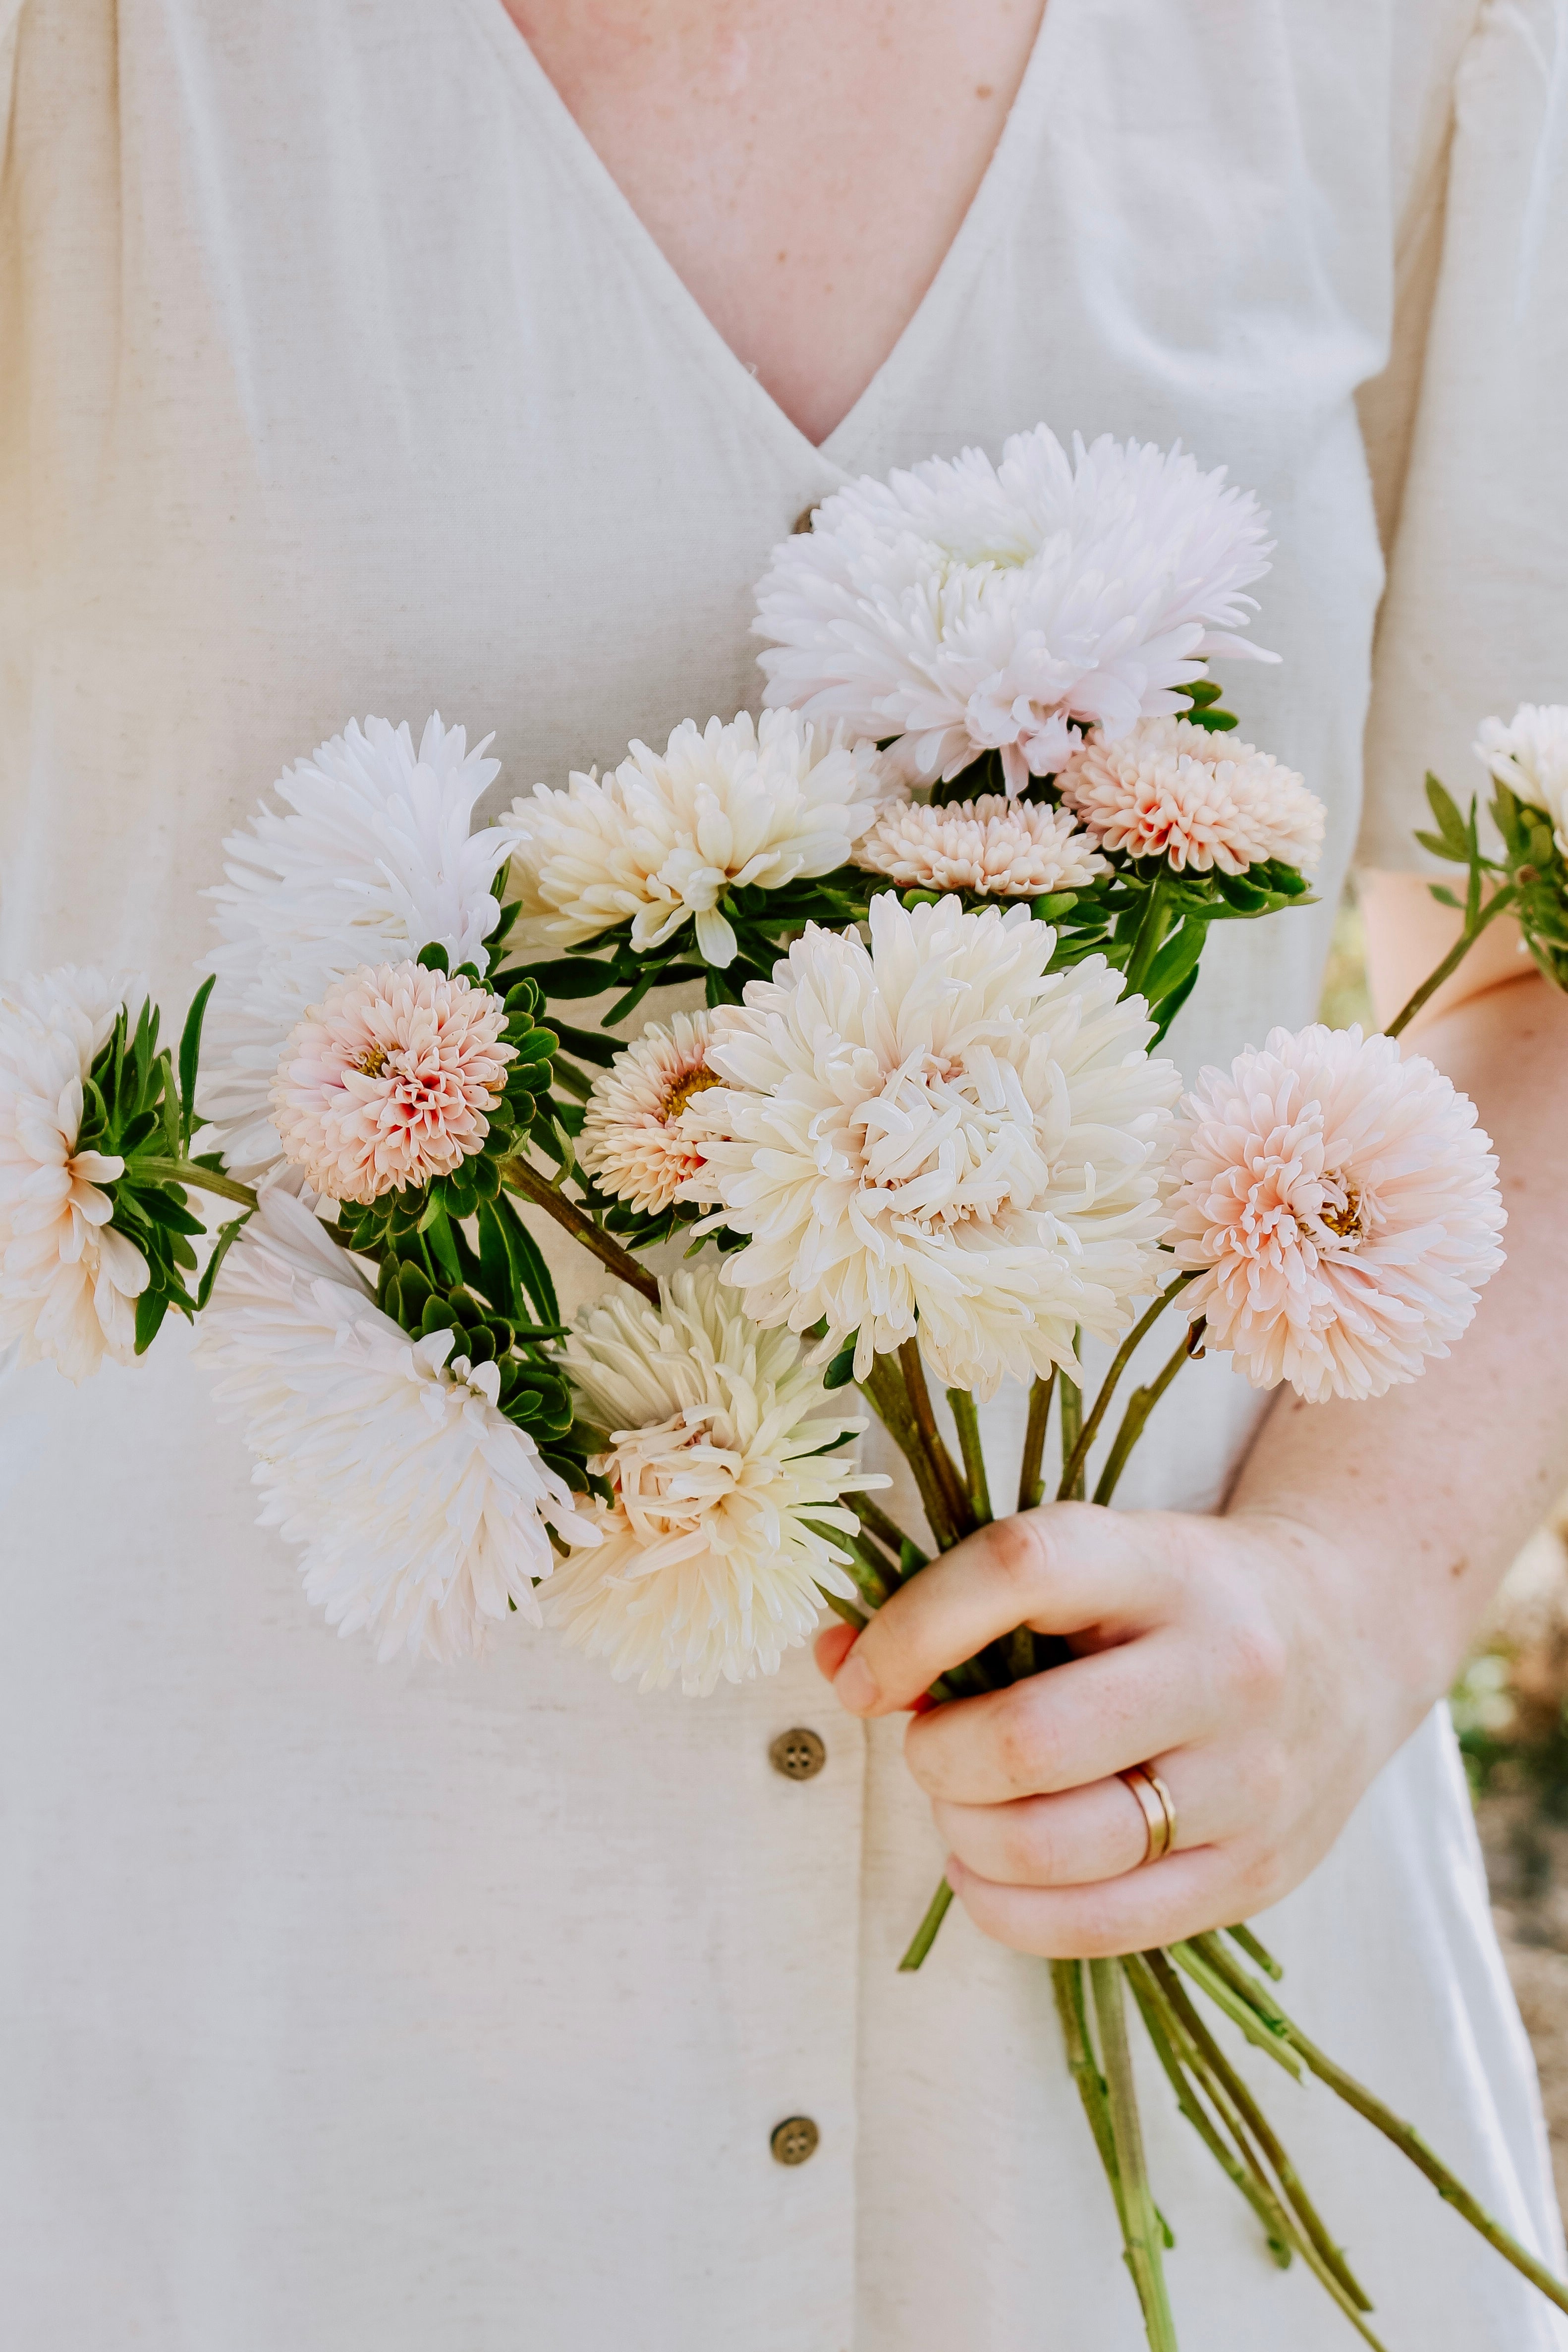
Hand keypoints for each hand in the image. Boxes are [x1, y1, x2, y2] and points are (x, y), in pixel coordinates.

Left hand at [813, 1501, 1426, 1956]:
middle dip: (935, 1756)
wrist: (1350, 1636)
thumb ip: (964, 1601)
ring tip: (961, 1807)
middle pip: (1026, 1741)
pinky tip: (986, 1871)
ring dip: (965, 1836)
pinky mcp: (1256, 1872)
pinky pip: (1101, 1925)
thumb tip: (837, 1660)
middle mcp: (1222, 1671)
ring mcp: (1250, 1782)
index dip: (912, 1625)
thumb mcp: (1092, 1560)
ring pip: (1057, 1848)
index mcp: (1166, 1566)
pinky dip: (1009, 1910)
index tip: (863, 1669)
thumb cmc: (1176, 1597)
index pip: (1019, 1570)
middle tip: (929, 1746)